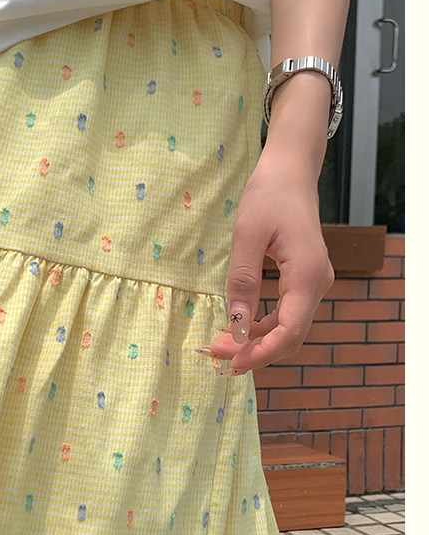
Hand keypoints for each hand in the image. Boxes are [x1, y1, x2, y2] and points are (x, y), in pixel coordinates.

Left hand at [205, 156, 333, 375]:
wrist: (290, 172)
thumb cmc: (269, 196)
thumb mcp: (248, 235)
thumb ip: (243, 280)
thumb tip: (235, 324)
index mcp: (307, 276)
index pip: (290, 332)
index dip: (261, 353)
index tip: (231, 362)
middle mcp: (317, 285)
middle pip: (290, 336)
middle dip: (254, 351)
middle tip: (215, 354)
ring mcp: (313, 284)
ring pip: (288, 329)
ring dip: (256, 342)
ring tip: (220, 344)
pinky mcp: (303, 281)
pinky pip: (286, 315)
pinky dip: (261, 327)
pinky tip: (237, 327)